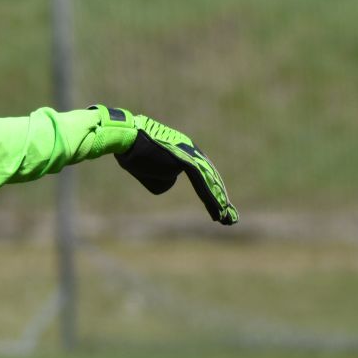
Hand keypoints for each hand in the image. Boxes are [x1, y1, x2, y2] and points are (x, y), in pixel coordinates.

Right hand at [96, 106, 237, 224]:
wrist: (127, 137)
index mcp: (183, 149)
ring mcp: (190, 155)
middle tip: (230, 217)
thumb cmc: (129, 150)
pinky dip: (212, 199)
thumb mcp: (145, 165)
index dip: (210, 188)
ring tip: (228, 220)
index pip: (201, 172)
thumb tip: (168, 180)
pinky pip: (202, 184)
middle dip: (220, 198)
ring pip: (206, 183)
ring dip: (218, 203)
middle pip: (209, 177)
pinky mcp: (187, 162)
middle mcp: (191, 150)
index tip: (218, 204)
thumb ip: (158, 173)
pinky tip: (220, 211)